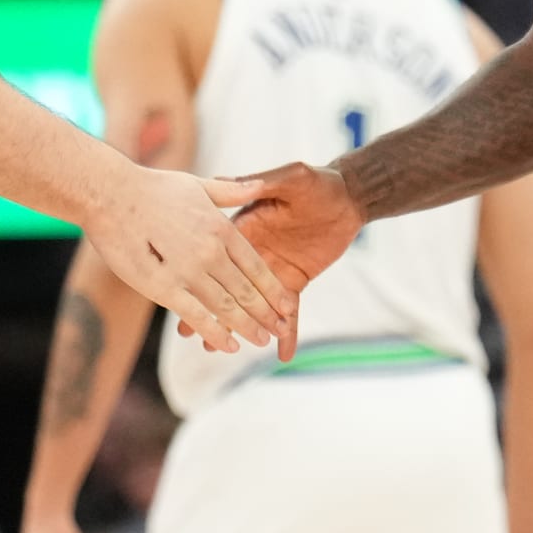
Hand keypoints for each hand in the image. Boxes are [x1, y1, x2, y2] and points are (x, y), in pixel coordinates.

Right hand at [85, 165, 296, 355]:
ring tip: (261, 340)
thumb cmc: (152, 187)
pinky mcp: (164, 287)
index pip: (256, 266)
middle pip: (247, 290)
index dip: (273, 289)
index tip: (287, 306)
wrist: (110, 194)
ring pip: (226, 306)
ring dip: (247, 326)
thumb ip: (231, 190)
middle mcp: (210, 251)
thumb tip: (258, 185)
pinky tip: (227, 345)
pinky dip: (215, 332)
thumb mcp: (198, 184)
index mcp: (221, 227)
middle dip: (266, 313)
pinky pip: (197, 315)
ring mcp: (188, 270)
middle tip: (279, 329)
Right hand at [175, 162, 362, 359]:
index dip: (204, 277)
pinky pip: (290, 312)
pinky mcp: (294, 282)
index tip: (184, 295)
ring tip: (216, 350)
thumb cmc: (316, 182)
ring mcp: (273, 270)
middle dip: (212, 311)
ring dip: (239, 327)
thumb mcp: (292, 178)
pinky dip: (288, 333)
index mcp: (247, 227)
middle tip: (192, 336)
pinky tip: (283, 355)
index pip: (222, 257)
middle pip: (231, 287)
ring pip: (253, 305)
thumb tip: (229, 180)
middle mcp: (255, 252)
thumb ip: (263, 182)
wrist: (348, 197)